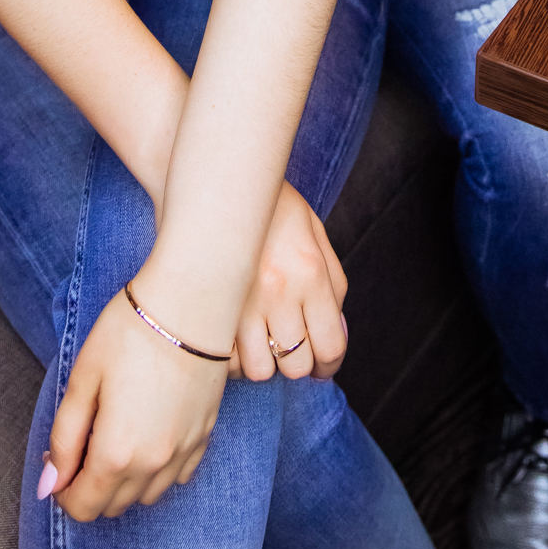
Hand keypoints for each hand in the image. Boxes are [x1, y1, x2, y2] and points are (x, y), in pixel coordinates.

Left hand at [42, 285, 227, 520]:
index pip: (82, 507)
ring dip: (126, 481)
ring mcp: (183, 452)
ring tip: (118, 434)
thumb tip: (49, 484)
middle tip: (87, 439)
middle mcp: (152, 465)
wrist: (192, 300)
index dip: (63, 491)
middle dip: (92, 485)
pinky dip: (159, 468)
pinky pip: (179, 476)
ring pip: (147, 495)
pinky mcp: (205, 435)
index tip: (61, 461)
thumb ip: (64, 438)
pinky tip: (150, 433)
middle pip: (113, 505)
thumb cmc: (130, 332)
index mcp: (115, 454)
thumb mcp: (83, 379)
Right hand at [231, 180, 348, 383]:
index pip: (330, 345)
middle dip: (299, 365)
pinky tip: (237, 341)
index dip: (329, 365)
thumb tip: (337, 330)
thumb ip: (333, 283)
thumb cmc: (272, 204)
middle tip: (293, 353)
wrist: (220, 179)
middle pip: (296, 365)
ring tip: (263, 345)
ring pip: (259, 369)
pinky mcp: (211, 305)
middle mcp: (279, 290)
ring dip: (264, 364)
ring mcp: (242, 300)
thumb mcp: (315, 232)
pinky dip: (233, 360)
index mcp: (310, 273)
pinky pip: (225, 359)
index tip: (323, 365)